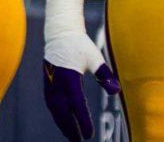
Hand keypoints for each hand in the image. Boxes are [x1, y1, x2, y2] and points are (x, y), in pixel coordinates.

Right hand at [42, 0, 119, 140]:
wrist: (60, 32)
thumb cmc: (79, 44)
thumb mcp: (94, 57)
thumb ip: (105, 74)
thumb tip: (115, 90)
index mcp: (69, 77)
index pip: (77, 105)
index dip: (83, 121)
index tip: (89, 135)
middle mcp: (57, 82)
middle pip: (62, 112)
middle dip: (70, 128)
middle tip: (79, 141)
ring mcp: (50, 82)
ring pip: (54, 109)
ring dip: (62, 124)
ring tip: (71, 136)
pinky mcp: (47, 82)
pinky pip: (51, 104)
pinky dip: (56, 115)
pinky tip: (63, 121)